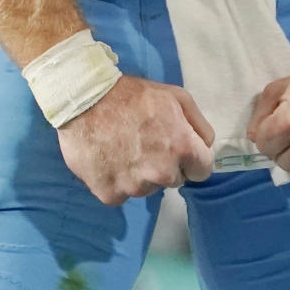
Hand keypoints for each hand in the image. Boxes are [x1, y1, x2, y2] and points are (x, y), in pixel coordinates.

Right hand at [57, 75, 214, 204]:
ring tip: (123, 148)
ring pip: (147, 187)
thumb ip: (198, 123)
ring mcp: (135, 187)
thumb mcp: (174, 96)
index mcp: (181, 148)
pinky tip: (109, 159)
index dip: (191, 158)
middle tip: (145, 143)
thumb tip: (205, 145)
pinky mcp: (111, 196)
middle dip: (166, 165)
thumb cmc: (131, 94)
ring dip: (141, 174)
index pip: (203, 170)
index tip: (178, 149)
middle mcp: (162, 173)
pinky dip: (118, 180)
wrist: (85, 100)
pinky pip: (122, 193)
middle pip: (174, 179)